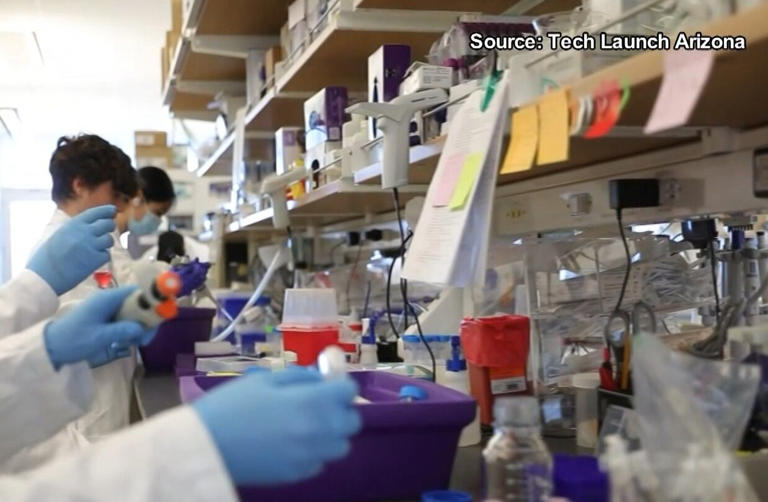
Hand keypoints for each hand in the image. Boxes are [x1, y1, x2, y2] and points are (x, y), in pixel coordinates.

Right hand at [28, 205, 115, 294]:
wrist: (43, 278)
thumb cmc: (46, 259)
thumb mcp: (58, 236)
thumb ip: (75, 229)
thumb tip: (90, 226)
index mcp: (73, 225)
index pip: (95, 213)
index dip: (106, 211)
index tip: (113, 210)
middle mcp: (84, 233)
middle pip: (107, 224)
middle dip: (109, 227)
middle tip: (107, 231)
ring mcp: (91, 246)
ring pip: (109, 240)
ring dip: (106, 244)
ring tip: (96, 249)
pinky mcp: (95, 260)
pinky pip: (106, 255)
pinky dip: (102, 257)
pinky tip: (92, 261)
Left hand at [44, 287, 157, 368]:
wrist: (52, 348)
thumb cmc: (73, 340)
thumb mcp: (98, 337)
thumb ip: (121, 331)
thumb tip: (142, 328)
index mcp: (107, 299)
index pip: (136, 291)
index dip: (152, 299)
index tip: (163, 312)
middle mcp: (110, 301)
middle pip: (139, 303)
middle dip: (148, 319)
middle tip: (147, 337)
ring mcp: (108, 310)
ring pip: (134, 313)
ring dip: (140, 327)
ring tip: (137, 343)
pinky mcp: (107, 319)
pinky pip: (127, 320)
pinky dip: (132, 330)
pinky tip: (129, 342)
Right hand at [193, 367, 360, 485]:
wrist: (205, 446)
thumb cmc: (232, 406)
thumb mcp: (264, 380)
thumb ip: (299, 378)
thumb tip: (320, 379)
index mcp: (313, 402)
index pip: (349, 391)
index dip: (339, 385)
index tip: (326, 385)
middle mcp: (320, 431)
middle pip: (353, 421)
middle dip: (340, 410)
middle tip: (317, 405)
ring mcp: (311, 456)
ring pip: (341, 445)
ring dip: (331, 434)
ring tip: (306, 427)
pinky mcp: (298, 475)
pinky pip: (320, 462)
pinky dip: (314, 452)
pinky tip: (291, 444)